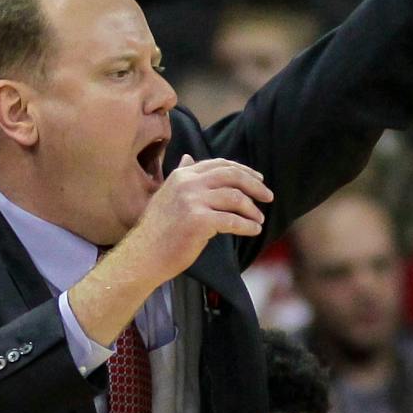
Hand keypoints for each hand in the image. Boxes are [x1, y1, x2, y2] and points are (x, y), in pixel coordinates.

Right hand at [119, 155, 272, 285]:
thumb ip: (181, 176)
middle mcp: (188, 183)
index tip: (258, 179)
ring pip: (236, 198)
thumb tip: (189, 157)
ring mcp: (193, 201)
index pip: (219, 164)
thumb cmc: (157, 230)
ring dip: (252, 209)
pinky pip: (233, 221)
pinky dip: (247, 226)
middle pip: (232, 176)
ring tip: (259, 219)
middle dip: (254, 185)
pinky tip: (253, 230)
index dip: (242, 170)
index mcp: (182, 175)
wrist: (143, 255)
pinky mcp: (199, 221)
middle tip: (268, 196)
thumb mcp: (166, 195)